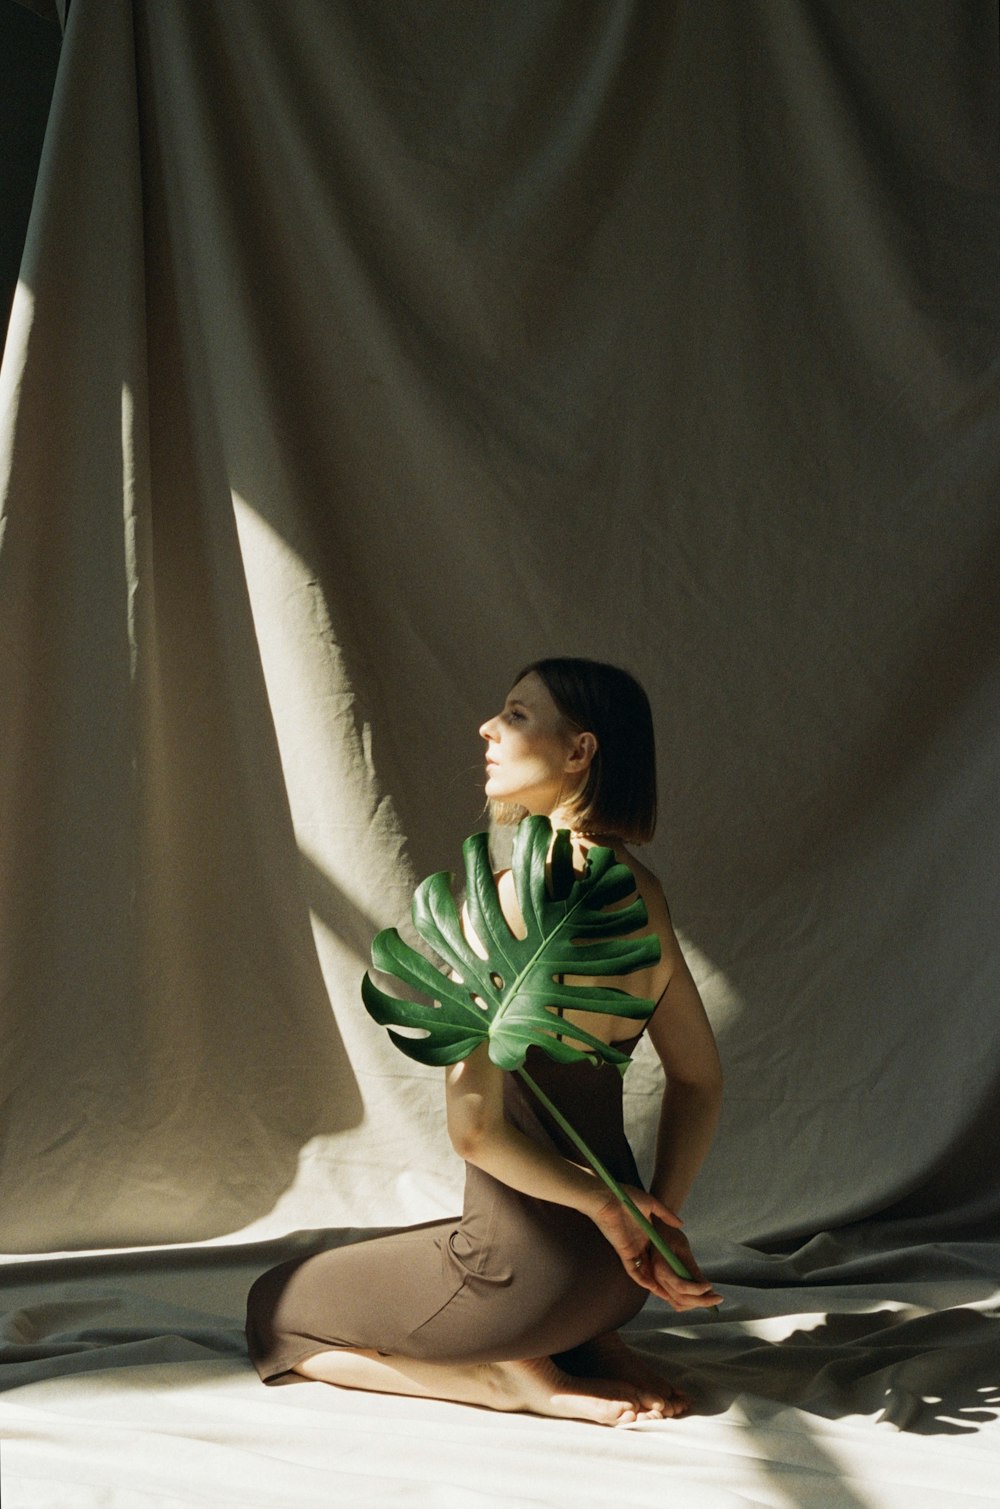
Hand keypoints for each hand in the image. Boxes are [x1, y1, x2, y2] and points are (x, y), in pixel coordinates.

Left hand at [590, 1186, 721, 1310]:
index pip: (657, 1252)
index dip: (667, 1262)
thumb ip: (665, 1214)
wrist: (607, 1197)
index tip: (680, 1271)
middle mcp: (639, 1243)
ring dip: (654, 1283)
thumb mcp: (651, 1203)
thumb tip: (681, 1224)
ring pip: (644, 1271)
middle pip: (652, 1265)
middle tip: (676, 1288)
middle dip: (662, 1277)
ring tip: (667, 1294)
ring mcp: (631, 1249)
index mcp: (646, 1232)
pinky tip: (652, 1287)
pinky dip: (642, 1279)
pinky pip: (633, 1270)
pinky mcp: (624, 1252)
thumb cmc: (627, 1197)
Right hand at [645, 1217, 722, 1311]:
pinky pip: (676, 1302)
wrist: (657, 1232)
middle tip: (718, 1298)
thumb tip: (708, 1288)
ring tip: (711, 1297)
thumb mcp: (683, 1248)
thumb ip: (693, 1269)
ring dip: (696, 1304)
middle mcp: (656, 1280)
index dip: (697, 1290)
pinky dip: (689, 1303)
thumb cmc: (670, 1236)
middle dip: (702, 1301)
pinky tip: (701, 1295)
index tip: (710, 1286)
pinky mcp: (662, 1288)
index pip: (681, 1286)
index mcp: (660, 1267)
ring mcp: (658, 1285)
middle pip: (681, 1299)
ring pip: (678, 1304)